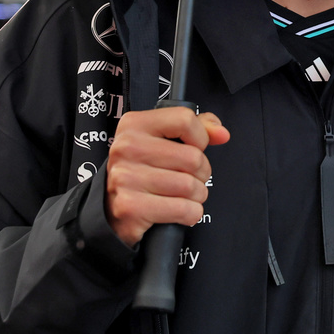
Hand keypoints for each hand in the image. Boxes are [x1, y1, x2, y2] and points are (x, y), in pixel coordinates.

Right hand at [103, 108, 229, 246]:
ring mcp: (126, 178)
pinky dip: (191, 213)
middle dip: (201, 172)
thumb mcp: (163, 141)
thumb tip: (222, 133)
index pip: (185, 120)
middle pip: (193, 157)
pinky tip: (180, 210)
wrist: (112, 208)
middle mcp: (127, 148)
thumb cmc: (143, 171)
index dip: (200, 137)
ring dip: (197, 195)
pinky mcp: (131, 207)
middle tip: (190, 177)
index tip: (195, 148)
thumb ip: (196, 128)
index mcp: (134, 124)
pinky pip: (184, 209)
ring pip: (190, 186)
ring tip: (184, 195)